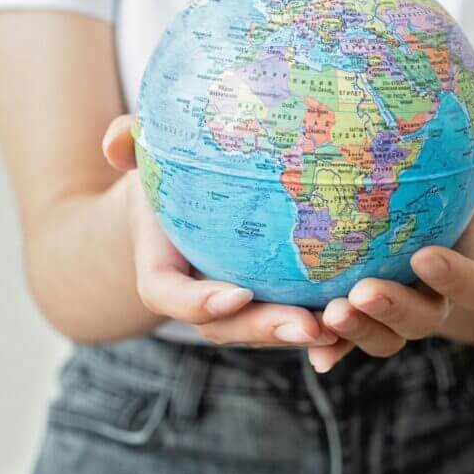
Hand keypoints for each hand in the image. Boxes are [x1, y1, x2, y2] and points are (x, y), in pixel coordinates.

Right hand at [102, 115, 337, 348]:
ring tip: (339, 328)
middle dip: (265, 329)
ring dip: (298, 334)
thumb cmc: (165, 174)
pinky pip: (289, 320)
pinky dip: (319, 327)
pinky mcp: (266, 302)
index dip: (198, 303)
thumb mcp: (146, 154)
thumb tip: (116, 139)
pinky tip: (357, 319)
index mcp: (161, 268)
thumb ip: (128, 142)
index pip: (168, 295)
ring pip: (262, 329)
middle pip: (225, 326)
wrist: (182, 205)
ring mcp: (233, 306)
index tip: (237, 294)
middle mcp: (197, 296)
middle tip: (308, 325)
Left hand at [307, 122, 473, 372]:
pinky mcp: (363, 316)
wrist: (417, 202)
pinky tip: (314, 348)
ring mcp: (398, 312)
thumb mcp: (468, 156)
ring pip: (386, 338)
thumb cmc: (445, 173)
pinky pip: (348, 340)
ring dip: (360, 332)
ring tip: (330, 314)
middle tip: (363, 292)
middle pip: (424, 320)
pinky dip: (332, 347)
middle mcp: (436, 297)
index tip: (424, 256)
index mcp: (468, 264)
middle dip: (396, 310)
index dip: (455, 277)